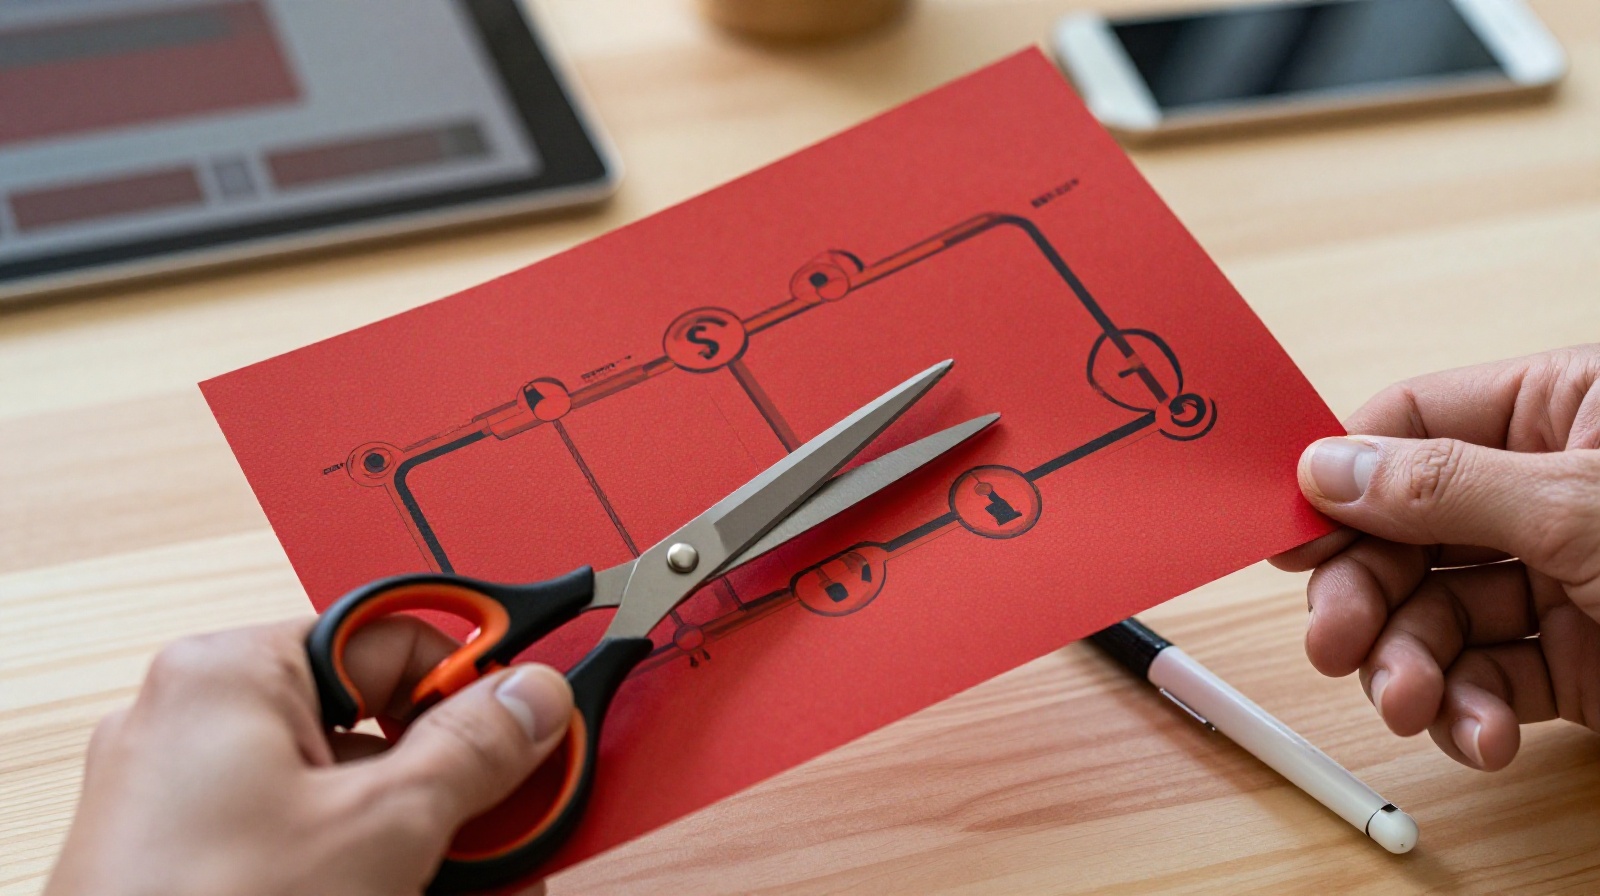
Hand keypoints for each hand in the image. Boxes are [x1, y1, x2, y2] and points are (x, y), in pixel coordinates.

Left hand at [45, 618, 572, 895]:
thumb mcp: (382, 825)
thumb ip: (471, 749)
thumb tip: (530, 698)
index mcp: (230, 673)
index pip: (392, 638)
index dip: (471, 682)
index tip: (530, 722)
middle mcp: (195, 720)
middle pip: (370, 722)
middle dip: (448, 779)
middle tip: (506, 826)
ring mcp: (182, 798)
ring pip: (340, 790)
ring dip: (415, 833)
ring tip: (462, 880)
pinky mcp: (184, 860)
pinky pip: (299, 836)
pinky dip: (359, 864)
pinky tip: (405, 894)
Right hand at [1271, 346, 1599, 770]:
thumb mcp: (1584, 504)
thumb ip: (1443, 486)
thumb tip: (1326, 464)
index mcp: (1562, 410)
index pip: (1410, 424)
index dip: (1339, 476)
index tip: (1287, 532)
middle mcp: (1549, 492)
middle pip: (1406, 533)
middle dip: (1366, 593)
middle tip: (1330, 639)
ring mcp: (1564, 580)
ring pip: (1438, 617)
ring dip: (1410, 668)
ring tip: (1410, 704)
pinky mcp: (1579, 665)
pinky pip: (1491, 683)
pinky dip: (1472, 715)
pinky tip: (1480, 736)